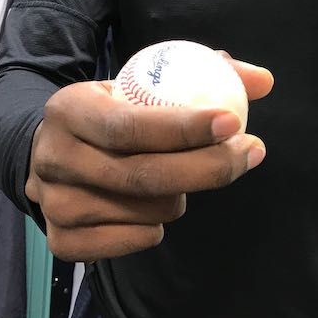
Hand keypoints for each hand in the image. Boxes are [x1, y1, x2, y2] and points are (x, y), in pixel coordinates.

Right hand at [25, 53, 273, 261]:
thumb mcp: (143, 83)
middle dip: (207, 168)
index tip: (233, 124)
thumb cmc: (111, 112)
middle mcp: (55, 157)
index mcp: (70, 109)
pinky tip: (153, 209)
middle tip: (247, 154)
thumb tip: (263, 81)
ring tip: (182, 177)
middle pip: (140, 175)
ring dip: (181, 198)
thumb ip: (204, 74)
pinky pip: (127, 242)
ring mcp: (55, 202)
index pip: (129, 125)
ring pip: (143, 211)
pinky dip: (154, 229)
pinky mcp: (61, 239)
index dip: (184, 128)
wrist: (55, 149)